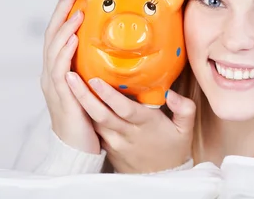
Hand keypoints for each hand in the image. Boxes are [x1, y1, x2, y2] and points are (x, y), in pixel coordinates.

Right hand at [40, 0, 100, 154]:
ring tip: (77, 11)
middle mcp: (52, 73)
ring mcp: (54, 85)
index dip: (64, 10)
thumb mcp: (93, 85)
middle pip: (51, 34)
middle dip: (61, 9)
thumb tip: (120, 46)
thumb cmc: (89, 117)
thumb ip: (99, 66)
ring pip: (53, 49)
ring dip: (65, 28)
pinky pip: (60, 71)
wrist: (78, 149)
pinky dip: (65, 53)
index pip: (59, 32)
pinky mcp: (61, 97)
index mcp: (59, 68)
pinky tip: (74, 40)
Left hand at [66, 74, 195, 173]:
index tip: (96, 79)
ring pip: (93, 122)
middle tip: (70, 76)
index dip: (110, 96)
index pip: (125, 110)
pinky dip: (84, 113)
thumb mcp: (185, 130)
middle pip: (101, 115)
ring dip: (80, 103)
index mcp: (146, 125)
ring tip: (67, 81)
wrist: (160, 177)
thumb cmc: (173, 148)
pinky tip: (74, 97)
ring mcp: (114, 142)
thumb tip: (172, 93)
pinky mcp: (107, 146)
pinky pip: (93, 128)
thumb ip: (185, 109)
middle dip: (84, 95)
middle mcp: (127, 134)